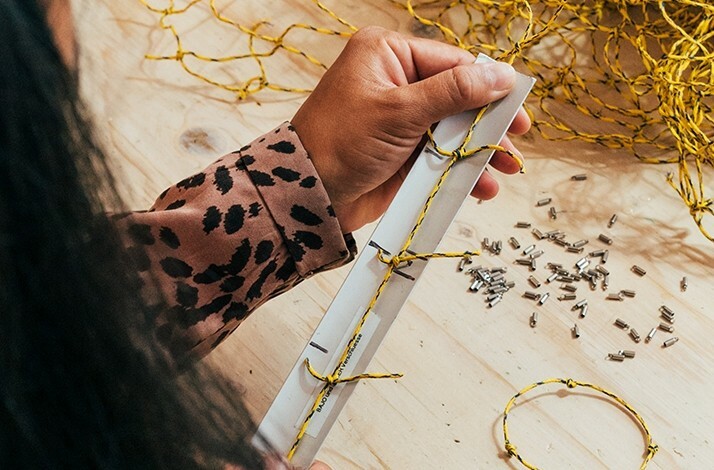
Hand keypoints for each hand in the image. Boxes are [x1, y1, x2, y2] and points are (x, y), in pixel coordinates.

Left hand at [292, 26, 529, 233]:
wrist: (310, 195)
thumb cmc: (343, 141)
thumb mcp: (400, 111)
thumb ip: (453, 92)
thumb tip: (502, 74)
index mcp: (388, 55)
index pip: (452, 63)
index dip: (488, 84)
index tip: (516, 106)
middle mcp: (396, 82)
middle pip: (458, 97)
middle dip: (488, 122)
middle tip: (517, 139)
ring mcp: (401, 120)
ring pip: (454, 129)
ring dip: (480, 150)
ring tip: (507, 169)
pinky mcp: (403, 152)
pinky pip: (442, 155)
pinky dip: (462, 169)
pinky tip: (481, 185)